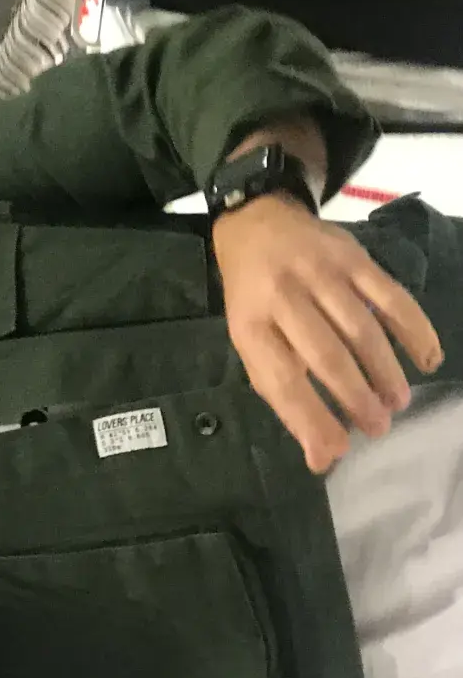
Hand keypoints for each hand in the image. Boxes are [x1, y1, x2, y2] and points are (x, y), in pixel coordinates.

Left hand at [213, 195, 442, 471]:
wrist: (257, 223)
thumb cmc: (253, 294)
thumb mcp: (250, 338)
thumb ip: (281, 392)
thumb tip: (320, 454)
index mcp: (250, 323)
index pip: (280, 378)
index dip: (309, 418)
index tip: (336, 451)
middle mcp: (283, 296)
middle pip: (325, 355)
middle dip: (355, 397)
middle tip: (378, 427)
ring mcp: (319, 273)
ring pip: (361, 328)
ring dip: (384, 370)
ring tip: (397, 402)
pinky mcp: (352, 257)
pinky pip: (391, 296)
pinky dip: (414, 329)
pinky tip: (428, 359)